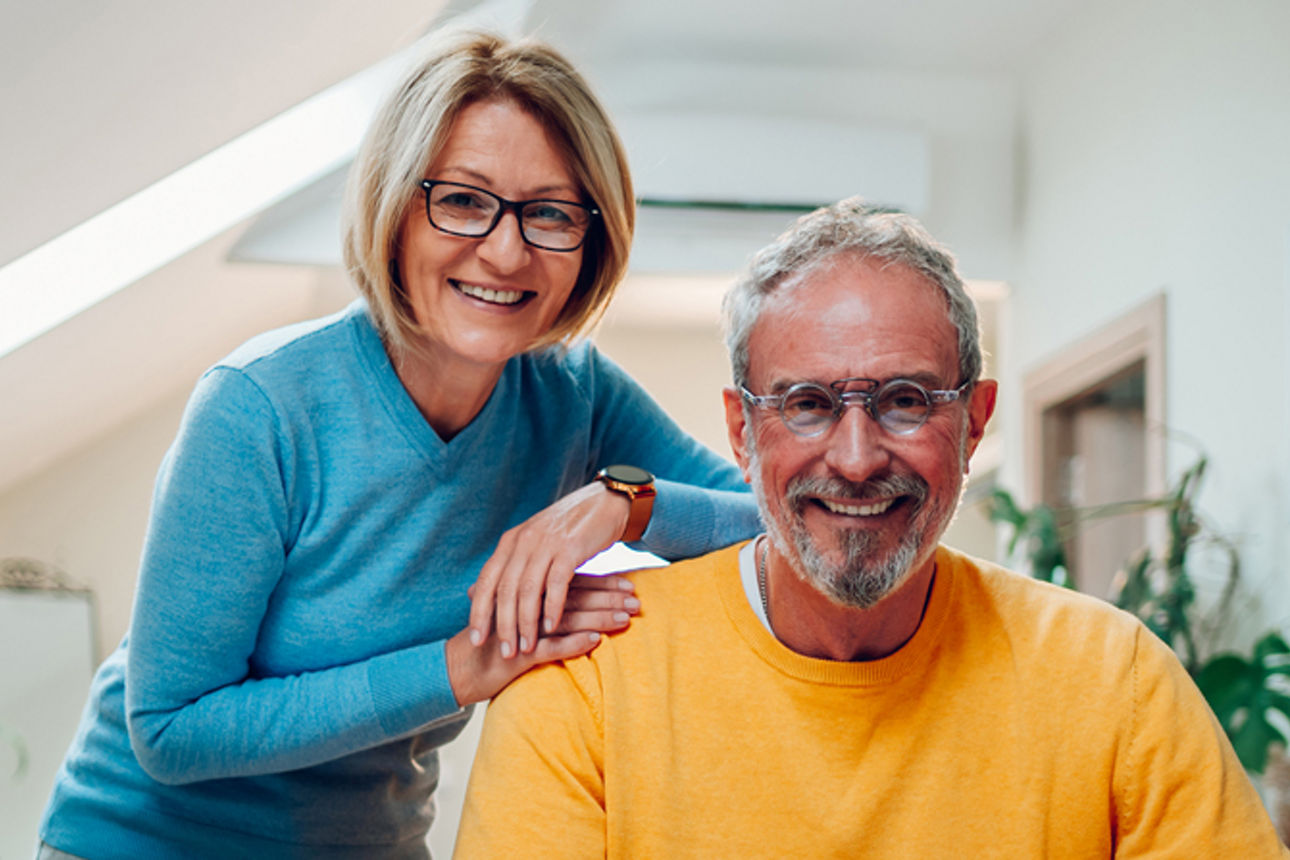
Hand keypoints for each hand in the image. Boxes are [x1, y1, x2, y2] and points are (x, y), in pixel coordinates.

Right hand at [449, 575, 638, 705]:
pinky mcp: (516, 653)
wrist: (455, 669)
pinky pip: (548, 647)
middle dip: (609, 598)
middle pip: (575, 598)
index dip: (602, 583)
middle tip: (638, 600)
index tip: (630, 583)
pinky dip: (572, 643)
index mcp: (530, 595)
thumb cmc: (493, 647)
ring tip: (626, 618)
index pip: (573, 584)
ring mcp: (522, 629)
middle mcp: (528, 607)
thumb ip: (544, 609)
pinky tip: (595, 641)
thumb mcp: (521, 624)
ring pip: (567, 619)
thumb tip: (576, 603)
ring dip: (599, 618)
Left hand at [468, 481, 632, 657]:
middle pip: (505, 590)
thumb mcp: (532, 544)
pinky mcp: (570, 548)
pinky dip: (551, 608)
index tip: (477, 640)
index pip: (487, 581)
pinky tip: (550, 627)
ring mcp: (546, 543)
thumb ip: (507, 567)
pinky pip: (556, 584)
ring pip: (528, 590)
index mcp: (511, 541)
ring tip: (526, 648)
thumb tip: (473, 593)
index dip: (479, 612)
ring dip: (526, 623)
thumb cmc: (567, 531)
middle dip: (503, 625)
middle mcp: (524, 541)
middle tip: (505, 653)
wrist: (605, 503)